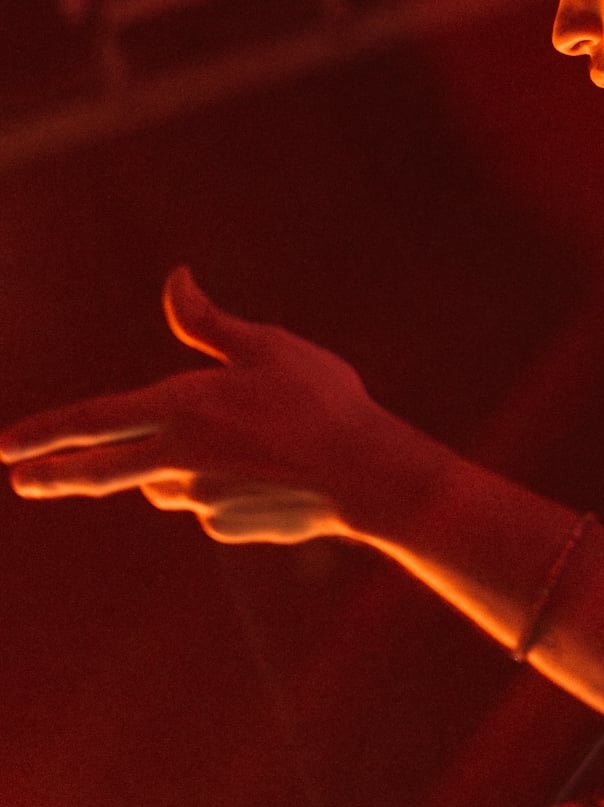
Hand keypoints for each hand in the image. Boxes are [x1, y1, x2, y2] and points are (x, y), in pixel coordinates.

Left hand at [0, 267, 403, 543]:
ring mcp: (198, 500)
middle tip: (26, 481)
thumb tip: (174, 280)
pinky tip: (273, 472)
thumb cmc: (320, 399)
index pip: (95, 420)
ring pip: (168, 481)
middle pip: (101, 470)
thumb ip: (207, 322)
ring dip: (181, 465)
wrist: (365, 475)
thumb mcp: (266, 346)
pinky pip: (209, 502)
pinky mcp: (225, 526)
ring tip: (252, 441)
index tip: (8, 446)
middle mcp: (177, 460)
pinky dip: (225, 485)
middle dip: (58, 474)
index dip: (47, 433)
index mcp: (182, 408)